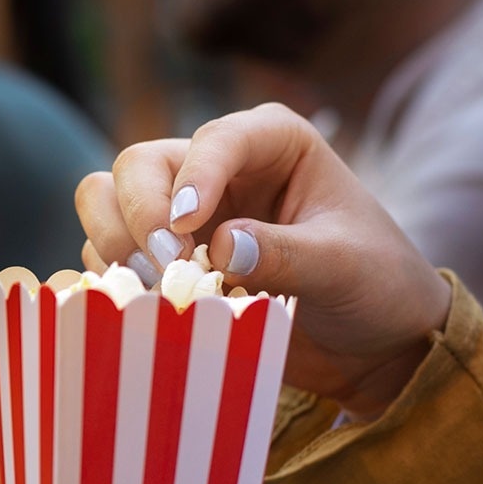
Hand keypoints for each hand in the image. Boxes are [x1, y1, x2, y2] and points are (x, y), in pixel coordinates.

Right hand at [75, 105, 451, 420]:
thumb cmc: (375, 285)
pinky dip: (117, 284)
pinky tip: (151, 311)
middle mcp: (218, 168)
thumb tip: (221, 247)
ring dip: (116, 248)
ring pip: (107, 204)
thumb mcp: (344, 267)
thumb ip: (287, 254)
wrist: (375, 342)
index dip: (192, 179)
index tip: (186, 230)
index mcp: (271, 143)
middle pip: (137, 166)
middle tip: (164, 269)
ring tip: (156, 293)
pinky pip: (113, 259)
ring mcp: (186, 216)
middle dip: (136, 215)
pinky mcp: (169, 262)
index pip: (214, 140)